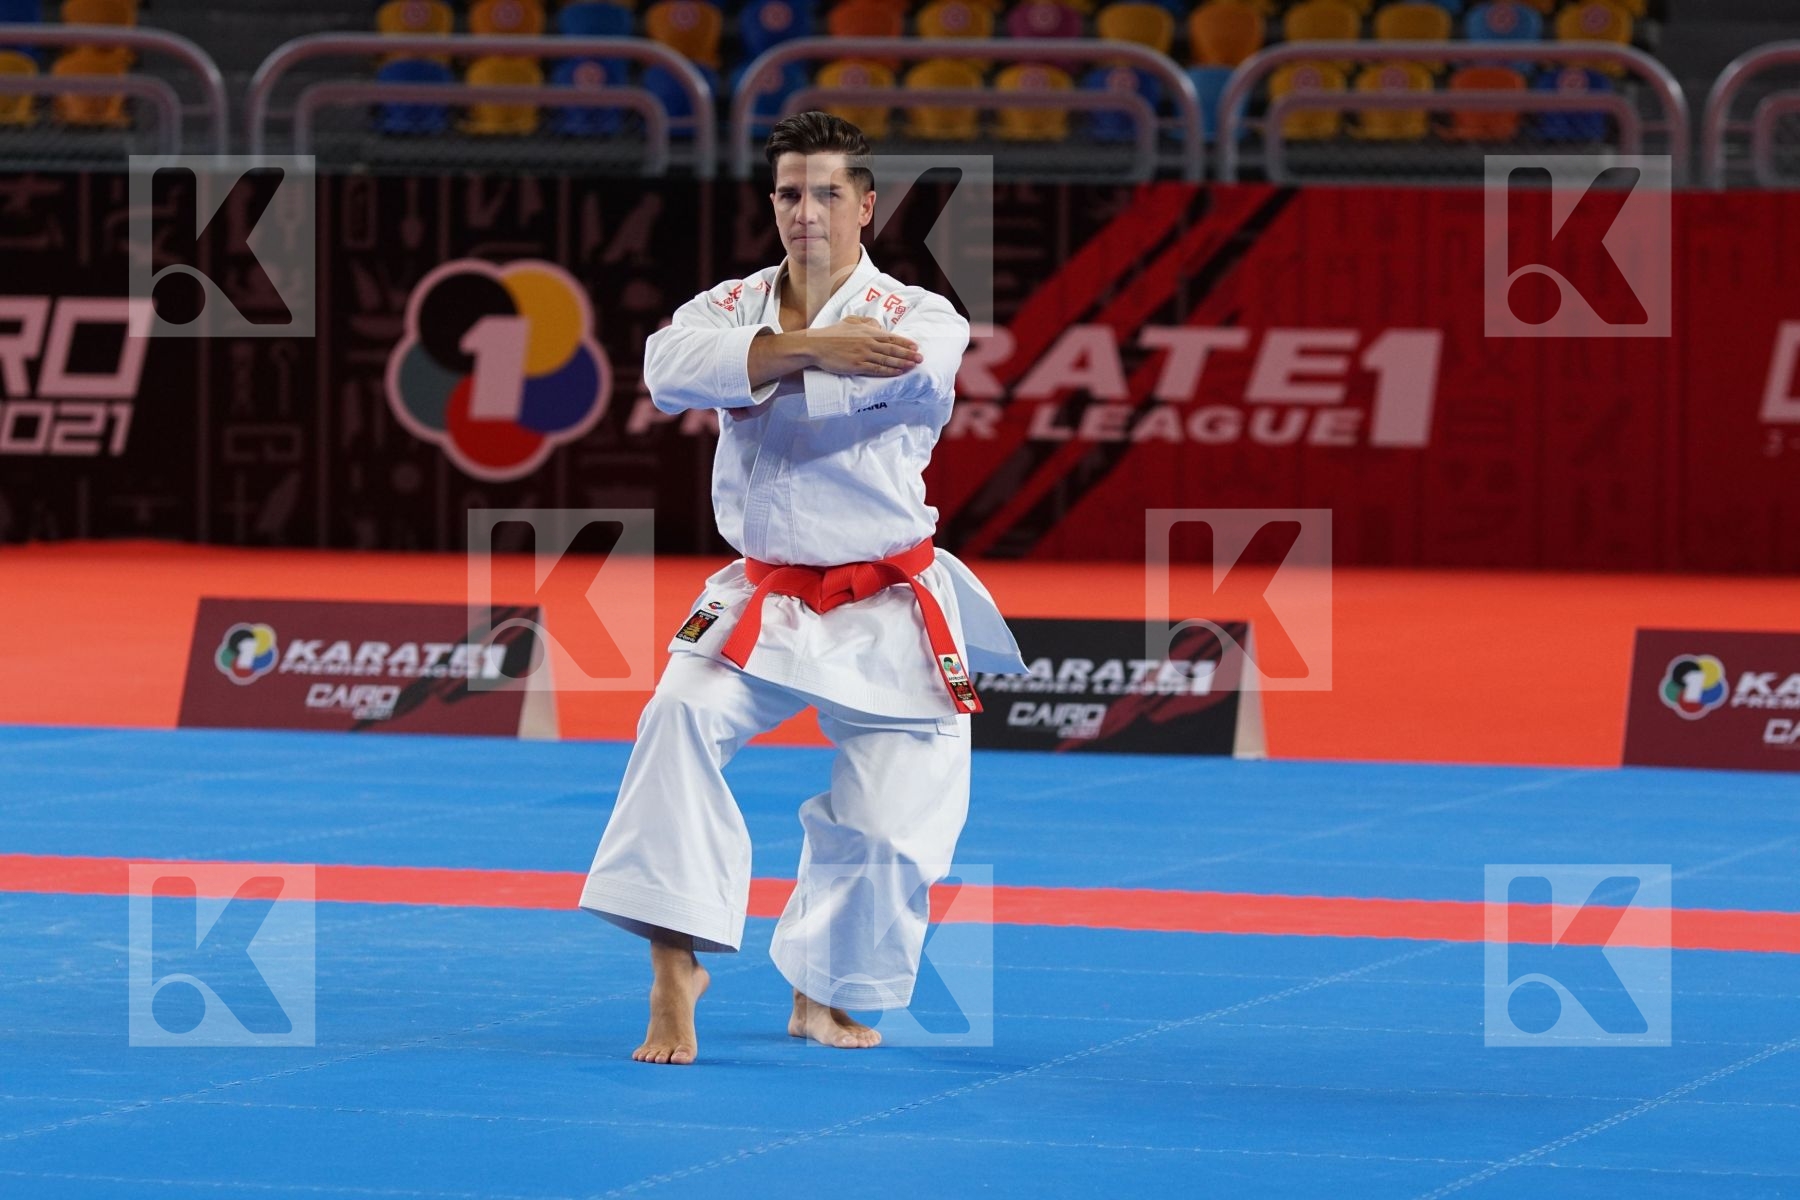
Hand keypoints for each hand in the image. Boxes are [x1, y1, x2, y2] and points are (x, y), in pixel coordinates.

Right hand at [806, 316, 923, 376]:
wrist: (816, 345)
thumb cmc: (831, 334)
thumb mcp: (849, 322)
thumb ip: (865, 323)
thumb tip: (878, 326)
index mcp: (867, 332)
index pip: (891, 338)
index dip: (905, 343)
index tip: (915, 346)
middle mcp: (868, 342)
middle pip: (893, 350)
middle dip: (908, 354)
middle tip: (920, 358)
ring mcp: (863, 355)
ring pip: (887, 360)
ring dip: (902, 363)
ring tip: (913, 366)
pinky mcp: (857, 366)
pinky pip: (877, 370)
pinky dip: (890, 371)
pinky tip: (898, 373)